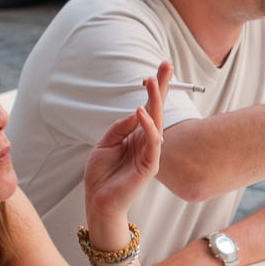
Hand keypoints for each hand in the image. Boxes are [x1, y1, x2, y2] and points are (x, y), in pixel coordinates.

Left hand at [83, 63, 168, 224]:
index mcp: (136, 136)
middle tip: (165, 64)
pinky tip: (141, 111)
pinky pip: (153, 142)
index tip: (157, 69)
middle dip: (161, 87)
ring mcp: (150, 154)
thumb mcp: (105, 144)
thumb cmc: (101, 175)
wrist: (99, 201)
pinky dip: (148, 126)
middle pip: (157, 110)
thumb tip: (136, 112)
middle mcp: (146, 143)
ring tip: (151, 82)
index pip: (149, 109)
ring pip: (156, 122)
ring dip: (155, 100)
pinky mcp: (149, 166)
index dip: (154, 90)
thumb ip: (120, 128)